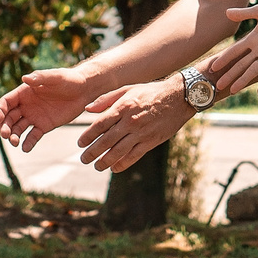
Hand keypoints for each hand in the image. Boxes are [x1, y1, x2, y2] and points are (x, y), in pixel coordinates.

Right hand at [0, 66, 95, 148]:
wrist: (84, 90)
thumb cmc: (68, 79)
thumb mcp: (55, 77)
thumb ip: (40, 78)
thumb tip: (24, 78)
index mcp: (24, 92)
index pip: (6, 102)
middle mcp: (26, 105)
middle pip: (9, 118)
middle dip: (5, 127)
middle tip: (6, 135)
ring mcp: (34, 116)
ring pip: (18, 128)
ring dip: (14, 136)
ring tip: (15, 143)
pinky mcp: (44, 126)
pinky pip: (33, 136)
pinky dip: (28, 142)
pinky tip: (25, 148)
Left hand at [74, 78, 193, 171]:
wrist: (178, 97)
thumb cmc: (150, 92)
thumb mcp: (127, 89)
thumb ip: (106, 100)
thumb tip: (87, 110)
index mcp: (122, 107)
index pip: (99, 125)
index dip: (88, 136)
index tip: (80, 144)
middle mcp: (130, 121)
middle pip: (106, 141)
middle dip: (93, 152)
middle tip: (84, 159)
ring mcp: (141, 133)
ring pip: (118, 151)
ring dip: (105, 161)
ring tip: (97, 166)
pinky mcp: (151, 141)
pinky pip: (134, 155)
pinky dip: (123, 164)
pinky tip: (114, 168)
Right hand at [209, 0, 257, 95]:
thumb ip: (244, 14)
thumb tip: (226, 13)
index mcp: (254, 38)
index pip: (235, 51)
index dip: (224, 59)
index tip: (213, 68)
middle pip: (241, 64)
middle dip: (230, 74)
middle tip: (218, 86)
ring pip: (253, 70)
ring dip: (242, 80)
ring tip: (232, 91)